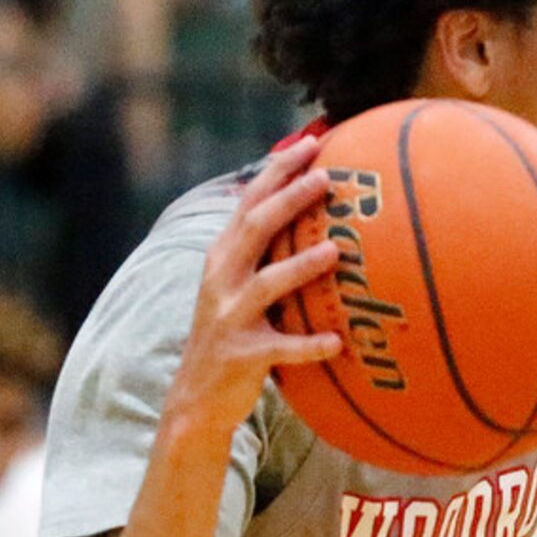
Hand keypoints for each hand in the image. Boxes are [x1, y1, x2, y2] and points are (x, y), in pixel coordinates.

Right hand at [165, 135, 340, 439]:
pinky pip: (282, 348)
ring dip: (301, 267)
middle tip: (327, 178)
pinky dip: (309, 344)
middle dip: (289, 200)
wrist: (199, 394)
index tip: (311, 142)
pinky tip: (338, 341)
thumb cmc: (235, 332)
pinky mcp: (244, 355)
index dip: (278, 170)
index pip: (249, 201)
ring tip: (336, 251)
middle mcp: (222, 279)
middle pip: (255, 229)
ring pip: (267, 285)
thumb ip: (265, 252)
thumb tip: (312, 215)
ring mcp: (231, 317)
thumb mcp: (239, 285)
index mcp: (223, 256)